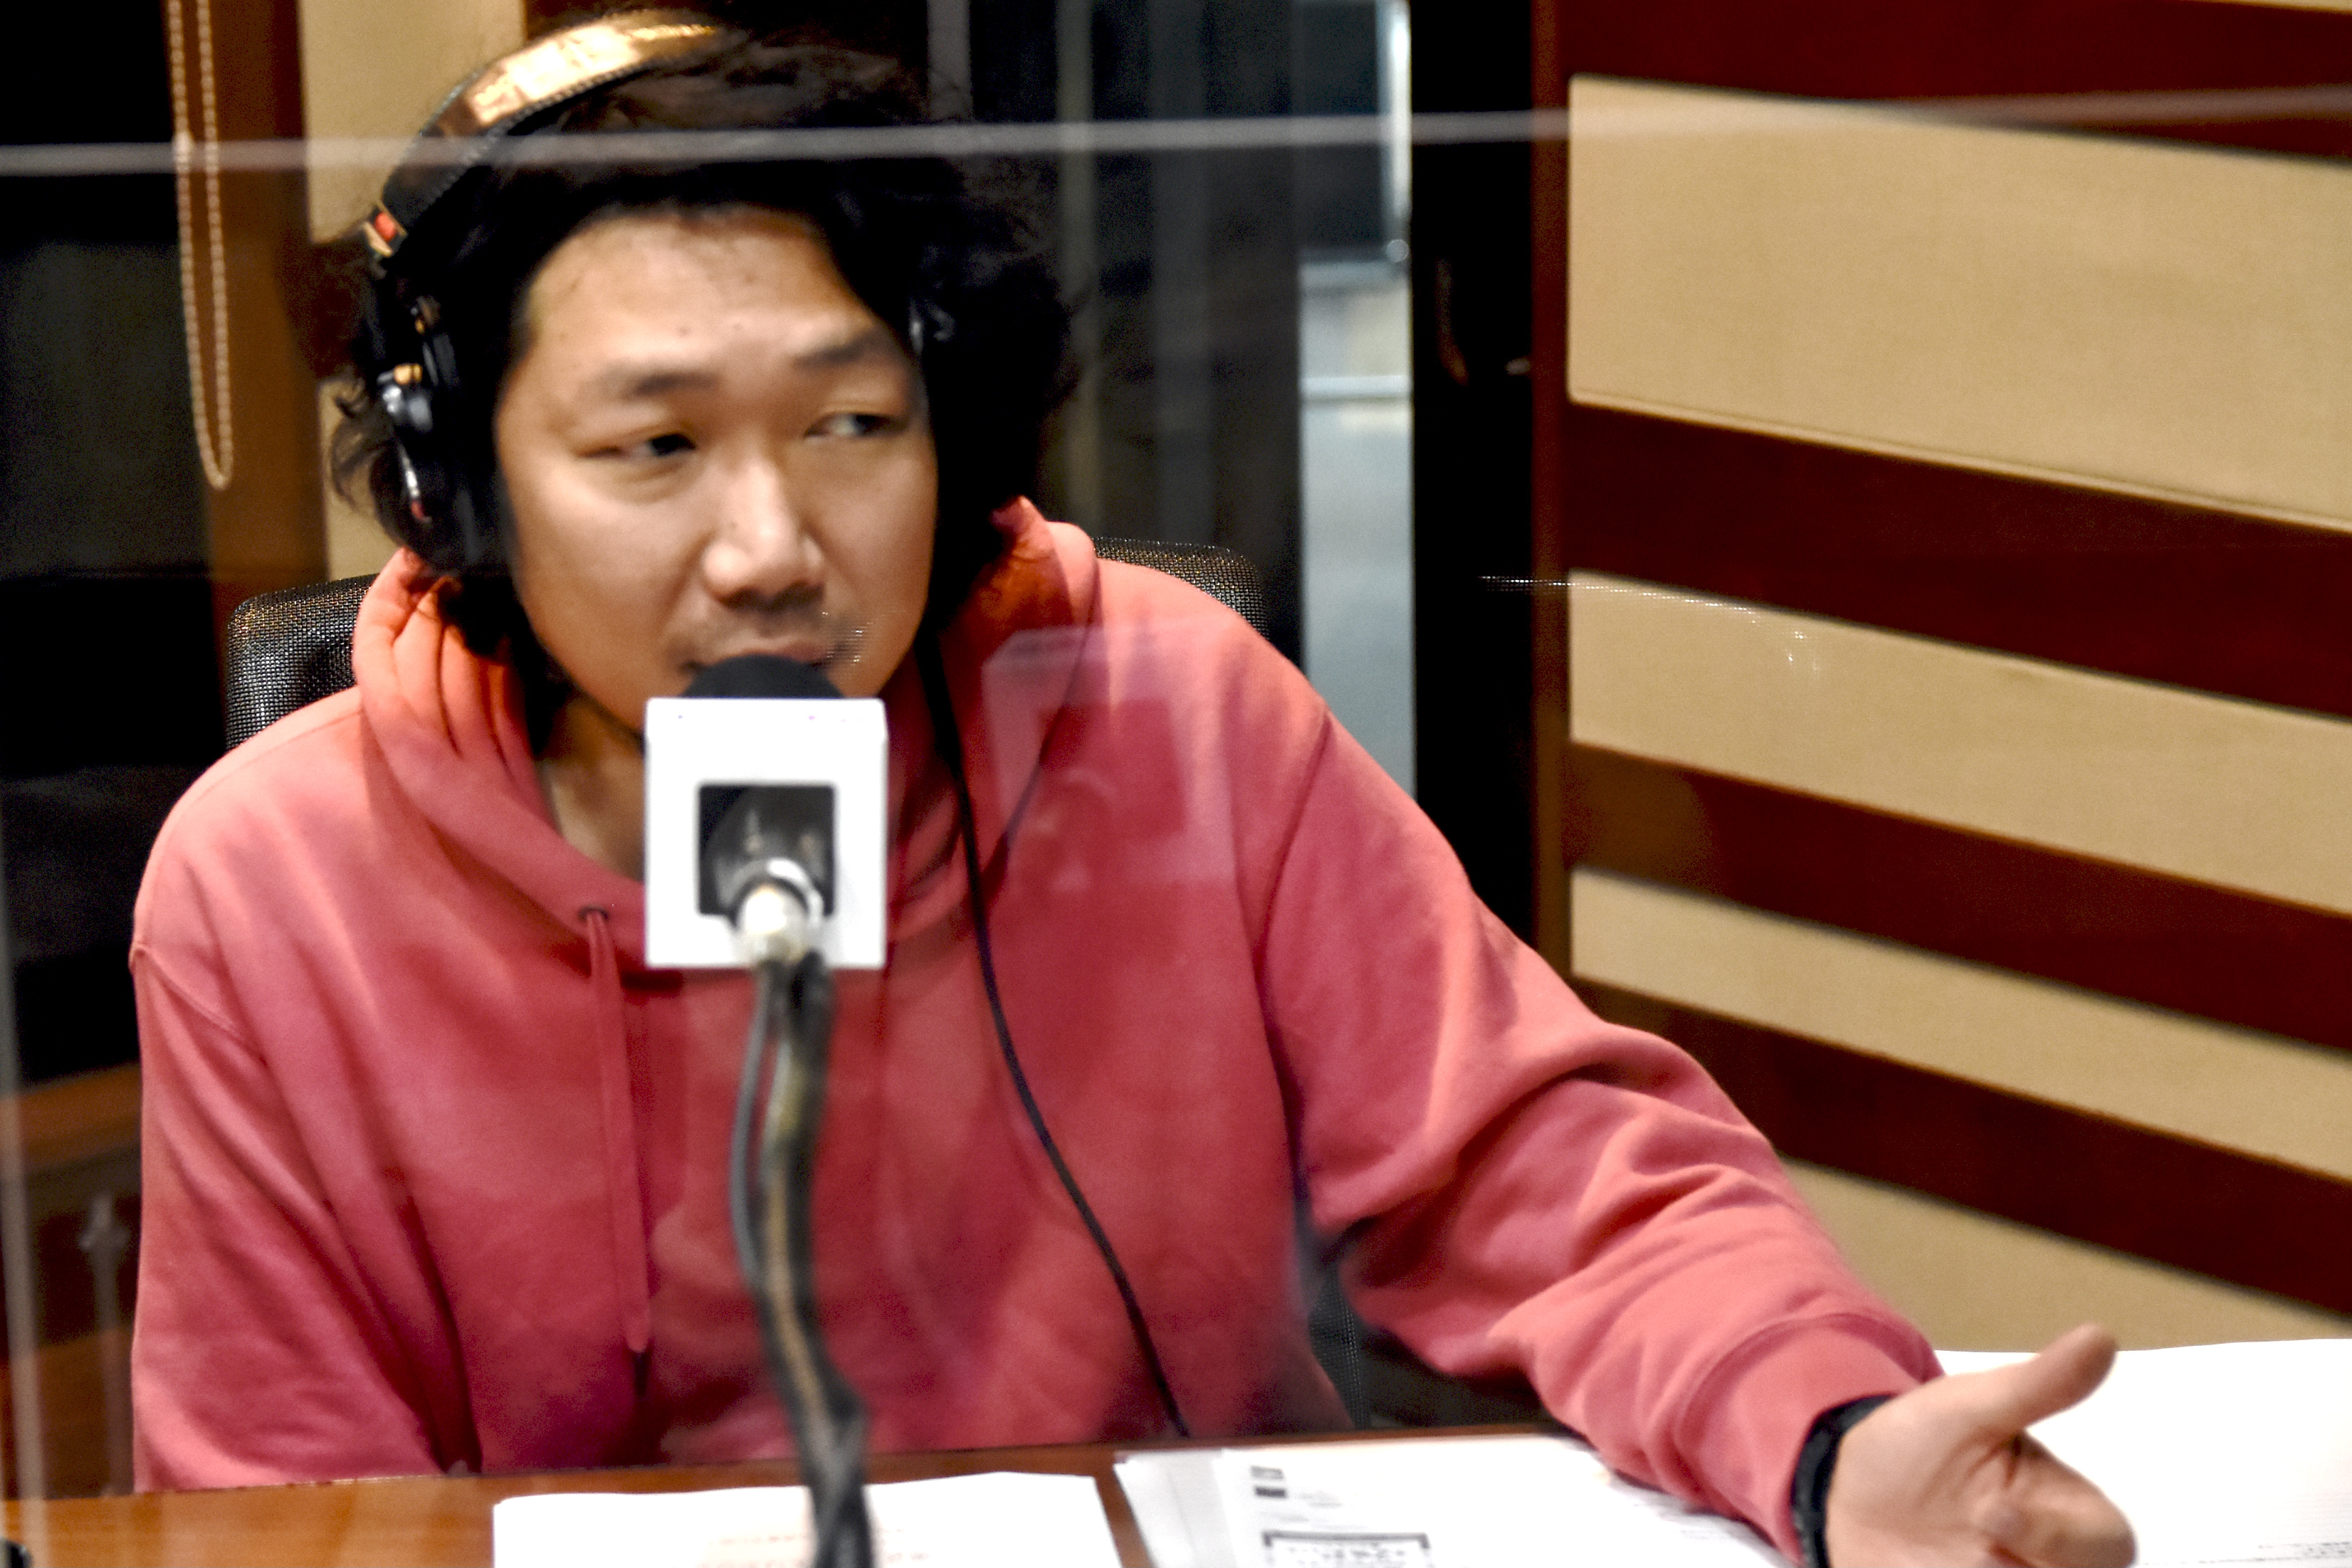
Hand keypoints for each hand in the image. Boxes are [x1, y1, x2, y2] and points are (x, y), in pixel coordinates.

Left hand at [1824, 1323, 2134, 1565]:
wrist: (1845, 1490)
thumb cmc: (1921, 1444)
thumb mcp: (1970, 1409)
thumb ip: (2038, 1386)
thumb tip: (2101, 1335)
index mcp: (2072, 1519)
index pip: (2104, 1546)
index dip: (2056, 1539)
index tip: (1991, 1513)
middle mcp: (2050, 1566)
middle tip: (1970, 1542)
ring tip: (1939, 1558)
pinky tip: (1919, 1566)